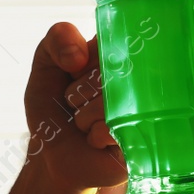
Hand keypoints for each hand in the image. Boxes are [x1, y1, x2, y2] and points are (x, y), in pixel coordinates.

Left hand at [24, 22, 128, 191]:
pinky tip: (95, 140)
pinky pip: (114, 127)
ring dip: (84, 115)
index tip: (75, 70)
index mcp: (124, 56)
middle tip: (76, 102)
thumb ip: (58, 39)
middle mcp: (142, 81)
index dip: (86, 59)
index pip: (116, 40)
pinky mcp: (144, 141)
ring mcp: (147, 111)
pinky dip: (93, 135)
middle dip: (78, 90)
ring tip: (85, 123)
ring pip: (110, 100)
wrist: (52, 154)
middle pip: (112, 72)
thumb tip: (78, 56)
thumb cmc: (54, 107)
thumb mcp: (46, 65)